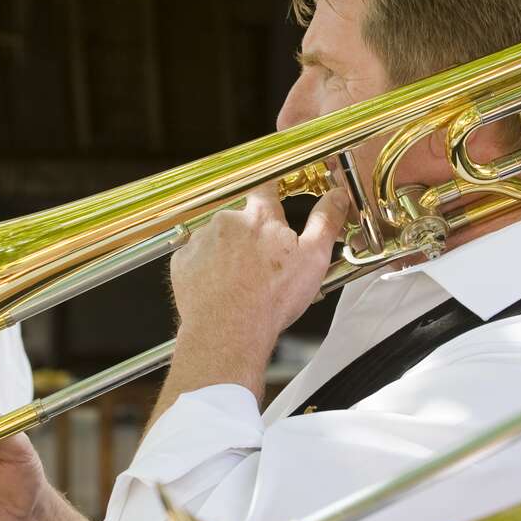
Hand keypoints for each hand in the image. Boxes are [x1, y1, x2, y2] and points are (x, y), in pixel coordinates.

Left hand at [172, 186, 349, 355]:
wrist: (228, 331)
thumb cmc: (270, 300)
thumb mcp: (313, 258)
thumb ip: (326, 221)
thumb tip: (337, 196)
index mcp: (259, 217)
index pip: (266, 189)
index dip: (271, 193)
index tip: (274, 198)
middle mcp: (227, 222)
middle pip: (241, 220)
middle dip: (251, 236)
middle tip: (263, 265)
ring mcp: (201, 241)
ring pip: (217, 240)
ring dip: (228, 254)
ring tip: (241, 283)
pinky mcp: (183, 262)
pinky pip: (196, 259)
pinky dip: (206, 270)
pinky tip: (220, 289)